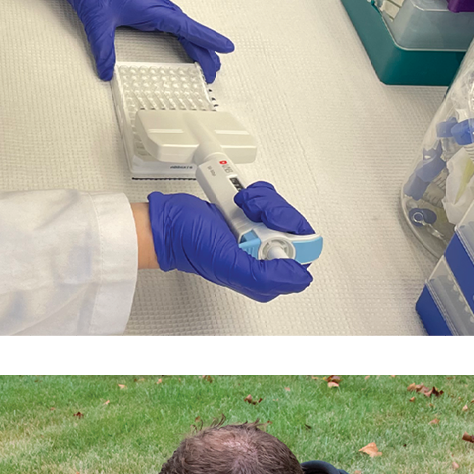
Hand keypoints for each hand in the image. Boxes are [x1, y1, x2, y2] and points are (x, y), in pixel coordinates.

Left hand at [44, 0, 232, 80]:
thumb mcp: (96, 23)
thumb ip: (103, 50)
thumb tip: (106, 71)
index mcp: (151, 8)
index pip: (186, 27)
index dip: (207, 38)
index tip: (225, 47)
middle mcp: (156, 7)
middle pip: (188, 30)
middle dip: (205, 49)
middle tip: (214, 69)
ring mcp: (153, 7)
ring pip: (182, 27)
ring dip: (196, 42)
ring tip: (206, 60)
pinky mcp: (147, 9)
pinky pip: (172, 24)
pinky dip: (183, 35)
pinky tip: (185, 43)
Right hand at [147, 186, 317, 301]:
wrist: (169, 221)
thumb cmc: (190, 243)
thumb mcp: (230, 264)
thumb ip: (266, 277)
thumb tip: (301, 277)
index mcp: (265, 278)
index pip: (304, 254)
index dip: (292, 233)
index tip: (269, 225)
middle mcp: (264, 259)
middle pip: (296, 228)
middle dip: (274, 212)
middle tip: (253, 212)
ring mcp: (259, 237)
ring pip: (283, 212)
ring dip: (264, 202)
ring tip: (244, 206)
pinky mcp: (252, 219)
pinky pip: (269, 202)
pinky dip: (257, 196)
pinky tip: (241, 202)